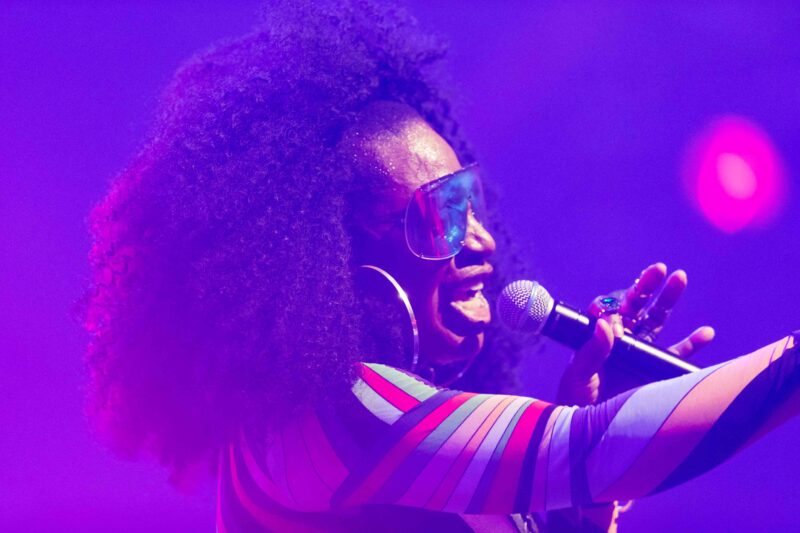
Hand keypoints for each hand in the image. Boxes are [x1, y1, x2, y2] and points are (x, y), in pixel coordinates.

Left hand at [556, 263, 714, 405]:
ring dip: (669, 301)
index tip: (627, 298)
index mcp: (599, 339)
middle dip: (649, 287)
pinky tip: (706, 332)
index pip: (612, 311)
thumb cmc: (575, 403)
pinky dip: (693, 343)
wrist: (589, 436)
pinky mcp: (656, 373)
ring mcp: (640, 356)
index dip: (619, 300)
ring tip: (680, 278)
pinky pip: (677, 356)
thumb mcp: (578, 377)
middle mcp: (621, 343)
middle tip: (661, 268)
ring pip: (658, 323)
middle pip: (638, 308)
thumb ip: (591, 352)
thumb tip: (606, 324)